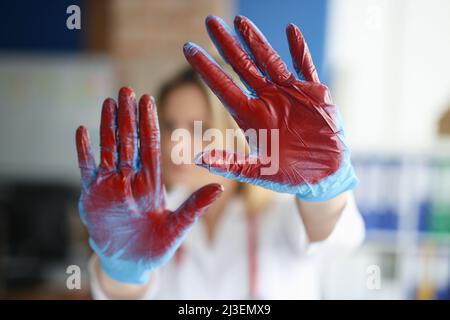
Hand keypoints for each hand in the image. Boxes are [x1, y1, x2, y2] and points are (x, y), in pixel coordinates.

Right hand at [76, 87, 222, 283]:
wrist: (130, 263)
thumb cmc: (156, 246)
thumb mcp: (177, 227)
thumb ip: (195, 207)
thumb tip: (220, 188)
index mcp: (152, 182)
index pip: (150, 147)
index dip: (149, 123)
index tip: (148, 100)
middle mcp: (131, 178)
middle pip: (129, 141)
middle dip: (128, 116)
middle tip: (126, 90)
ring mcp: (111, 184)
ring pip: (108, 148)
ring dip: (107, 125)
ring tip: (108, 101)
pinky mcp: (92, 194)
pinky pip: (86, 168)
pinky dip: (84, 151)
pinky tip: (82, 130)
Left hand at [184, 16, 357, 201]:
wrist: (323, 176)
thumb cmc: (288, 176)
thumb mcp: (257, 171)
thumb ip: (230, 163)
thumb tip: (198, 158)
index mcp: (250, 117)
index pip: (223, 87)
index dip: (205, 68)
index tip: (188, 48)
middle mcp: (266, 100)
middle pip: (242, 66)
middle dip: (226, 44)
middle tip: (210, 22)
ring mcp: (289, 94)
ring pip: (269, 61)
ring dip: (256, 41)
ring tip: (240, 21)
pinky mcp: (313, 94)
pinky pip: (306, 67)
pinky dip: (299, 51)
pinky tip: (290, 31)